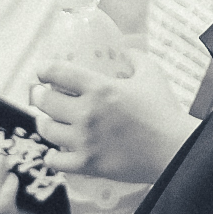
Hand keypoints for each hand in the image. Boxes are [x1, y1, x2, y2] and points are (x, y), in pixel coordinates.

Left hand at [32, 51, 196, 182]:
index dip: (44, 69)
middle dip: (38, 95)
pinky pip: (55, 161)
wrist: (174, 150)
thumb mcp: (151, 73)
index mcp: (99, 87)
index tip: (41, 70)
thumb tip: (123, 49)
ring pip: (46, 129)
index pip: (58, 72)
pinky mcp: (88, 164)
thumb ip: (134, 57)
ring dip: (43, 122)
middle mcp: (86, 112)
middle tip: (39, 95)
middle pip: (45, 101)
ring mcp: (84, 140)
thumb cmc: (164, 110)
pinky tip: (53, 152)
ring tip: (45, 121)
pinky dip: (51, 155)